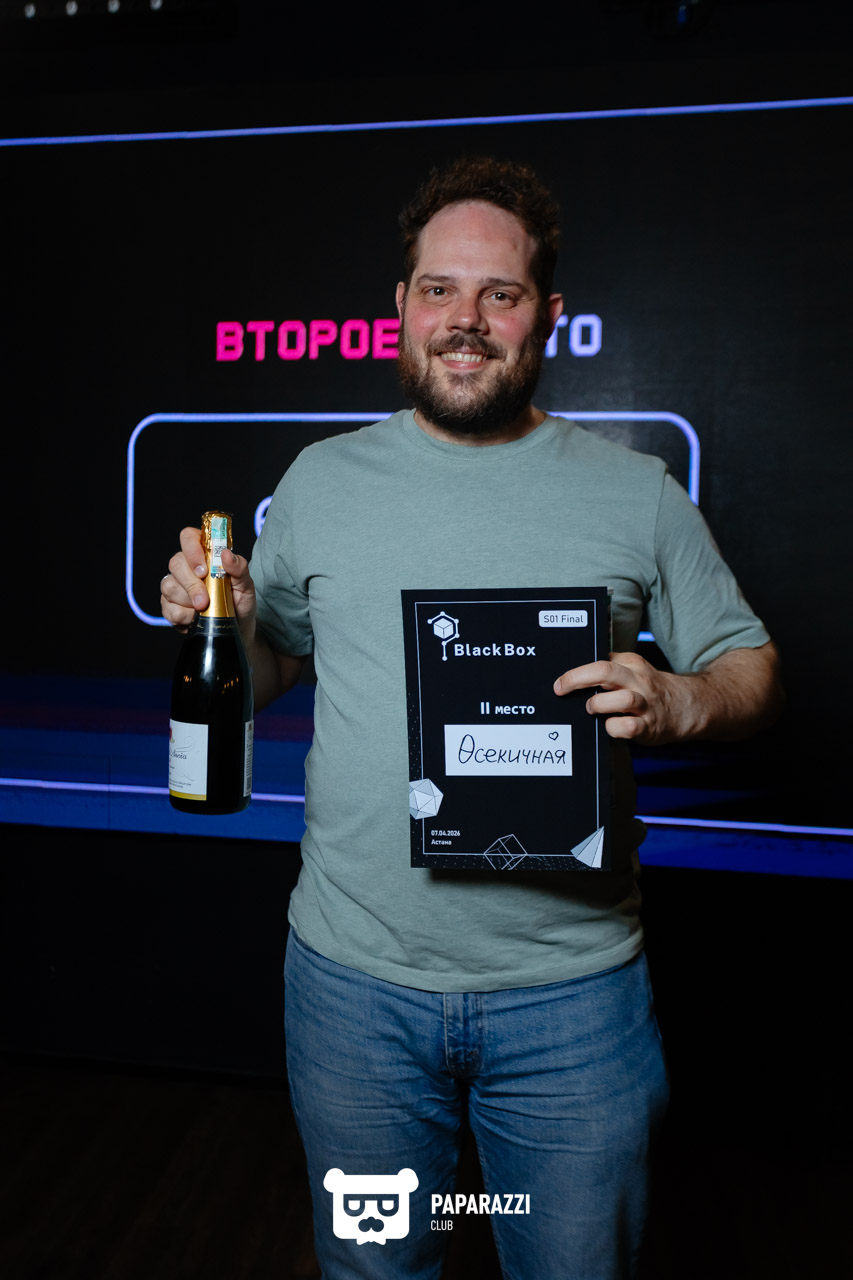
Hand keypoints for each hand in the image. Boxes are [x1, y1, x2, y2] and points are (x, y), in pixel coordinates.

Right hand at [160, 526, 256, 635]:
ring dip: (189, 601)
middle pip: (176, 563)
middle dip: (192, 584)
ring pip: (169, 586)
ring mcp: (175, 586)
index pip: (189, 537)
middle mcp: (186, 567)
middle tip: (206, 600)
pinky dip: (183, 616)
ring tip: (205, 609)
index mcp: (204, 554)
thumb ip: (239, 568)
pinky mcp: (169, 606)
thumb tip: (226, 554)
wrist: (237, 627)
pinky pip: (168, 609)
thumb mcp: (246, 585)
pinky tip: (195, 618)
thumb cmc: (240, 601)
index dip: (192, 549)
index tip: (204, 569)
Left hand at [553, 651, 691, 744]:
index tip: (560, 681)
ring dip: (599, 704)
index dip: (576, 670)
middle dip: (578, 678)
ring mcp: (645, 704)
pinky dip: (614, 727)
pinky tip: (609, 727)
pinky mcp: (647, 727)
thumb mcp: (633, 670)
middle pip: (605, 671)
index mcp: (632, 664)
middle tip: (561, 688)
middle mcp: (638, 681)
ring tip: (592, 709)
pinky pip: (628, 727)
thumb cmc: (650, 690)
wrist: (687, 707)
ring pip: (622, 699)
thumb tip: (576, 671)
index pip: (600, 659)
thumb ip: (610, 667)